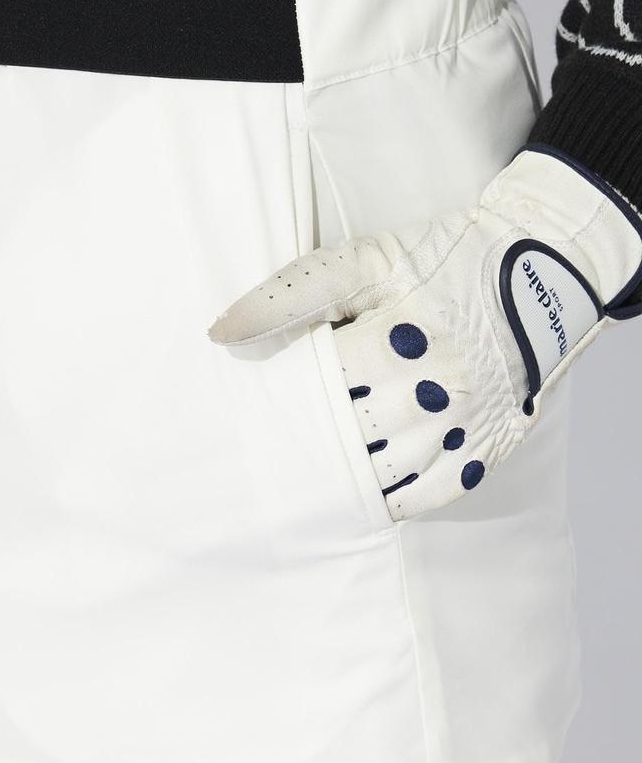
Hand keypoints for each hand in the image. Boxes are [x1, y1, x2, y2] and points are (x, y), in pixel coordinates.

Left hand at [207, 147, 641, 520]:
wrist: (542, 269)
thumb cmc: (441, 260)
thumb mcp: (363, 260)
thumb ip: (288, 294)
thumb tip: (219, 332)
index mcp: (402, 337)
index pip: (325, 385)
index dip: (290, 399)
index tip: (265, 410)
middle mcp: (438, 386)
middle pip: (354, 433)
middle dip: (312, 444)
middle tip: (274, 458)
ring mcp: (468, 421)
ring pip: (392, 471)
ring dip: (346, 481)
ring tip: (308, 487)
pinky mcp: (491, 443)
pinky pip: (437, 491)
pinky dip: (397, 502)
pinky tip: (367, 502)